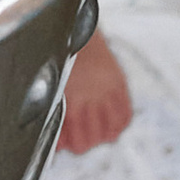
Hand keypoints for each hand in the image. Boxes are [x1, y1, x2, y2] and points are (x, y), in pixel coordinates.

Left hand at [58, 31, 132, 153]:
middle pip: (93, 139)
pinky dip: (120, 122)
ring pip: (112, 130)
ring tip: (99, 132)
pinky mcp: (119, 83)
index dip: (72, 147)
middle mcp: (90, 98)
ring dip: (104, 134)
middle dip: (86, 142)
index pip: (76, 141)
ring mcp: (107, 92)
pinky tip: (114, 123)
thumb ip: (55, 114)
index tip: (69, 144)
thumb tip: (58, 142)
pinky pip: (125, 112)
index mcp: (70, 101)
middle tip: (82, 137)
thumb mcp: (53, 88)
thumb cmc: (60, 61)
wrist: (75, 32)